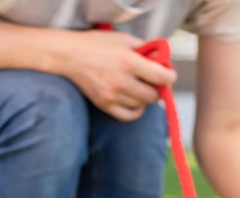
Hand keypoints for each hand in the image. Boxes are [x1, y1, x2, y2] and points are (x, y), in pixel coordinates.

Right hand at [56, 30, 176, 121]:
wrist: (70, 55)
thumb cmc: (97, 44)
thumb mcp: (124, 39)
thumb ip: (145, 49)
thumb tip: (162, 60)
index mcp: (130, 62)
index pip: (162, 78)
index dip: (170, 77)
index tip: (168, 74)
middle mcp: (122, 81)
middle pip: (154, 95)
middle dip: (158, 88)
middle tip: (153, 81)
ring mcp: (113, 95)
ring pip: (142, 105)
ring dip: (145, 98)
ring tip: (140, 87)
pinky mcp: (104, 105)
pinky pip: (129, 116)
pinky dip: (136, 111)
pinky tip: (135, 102)